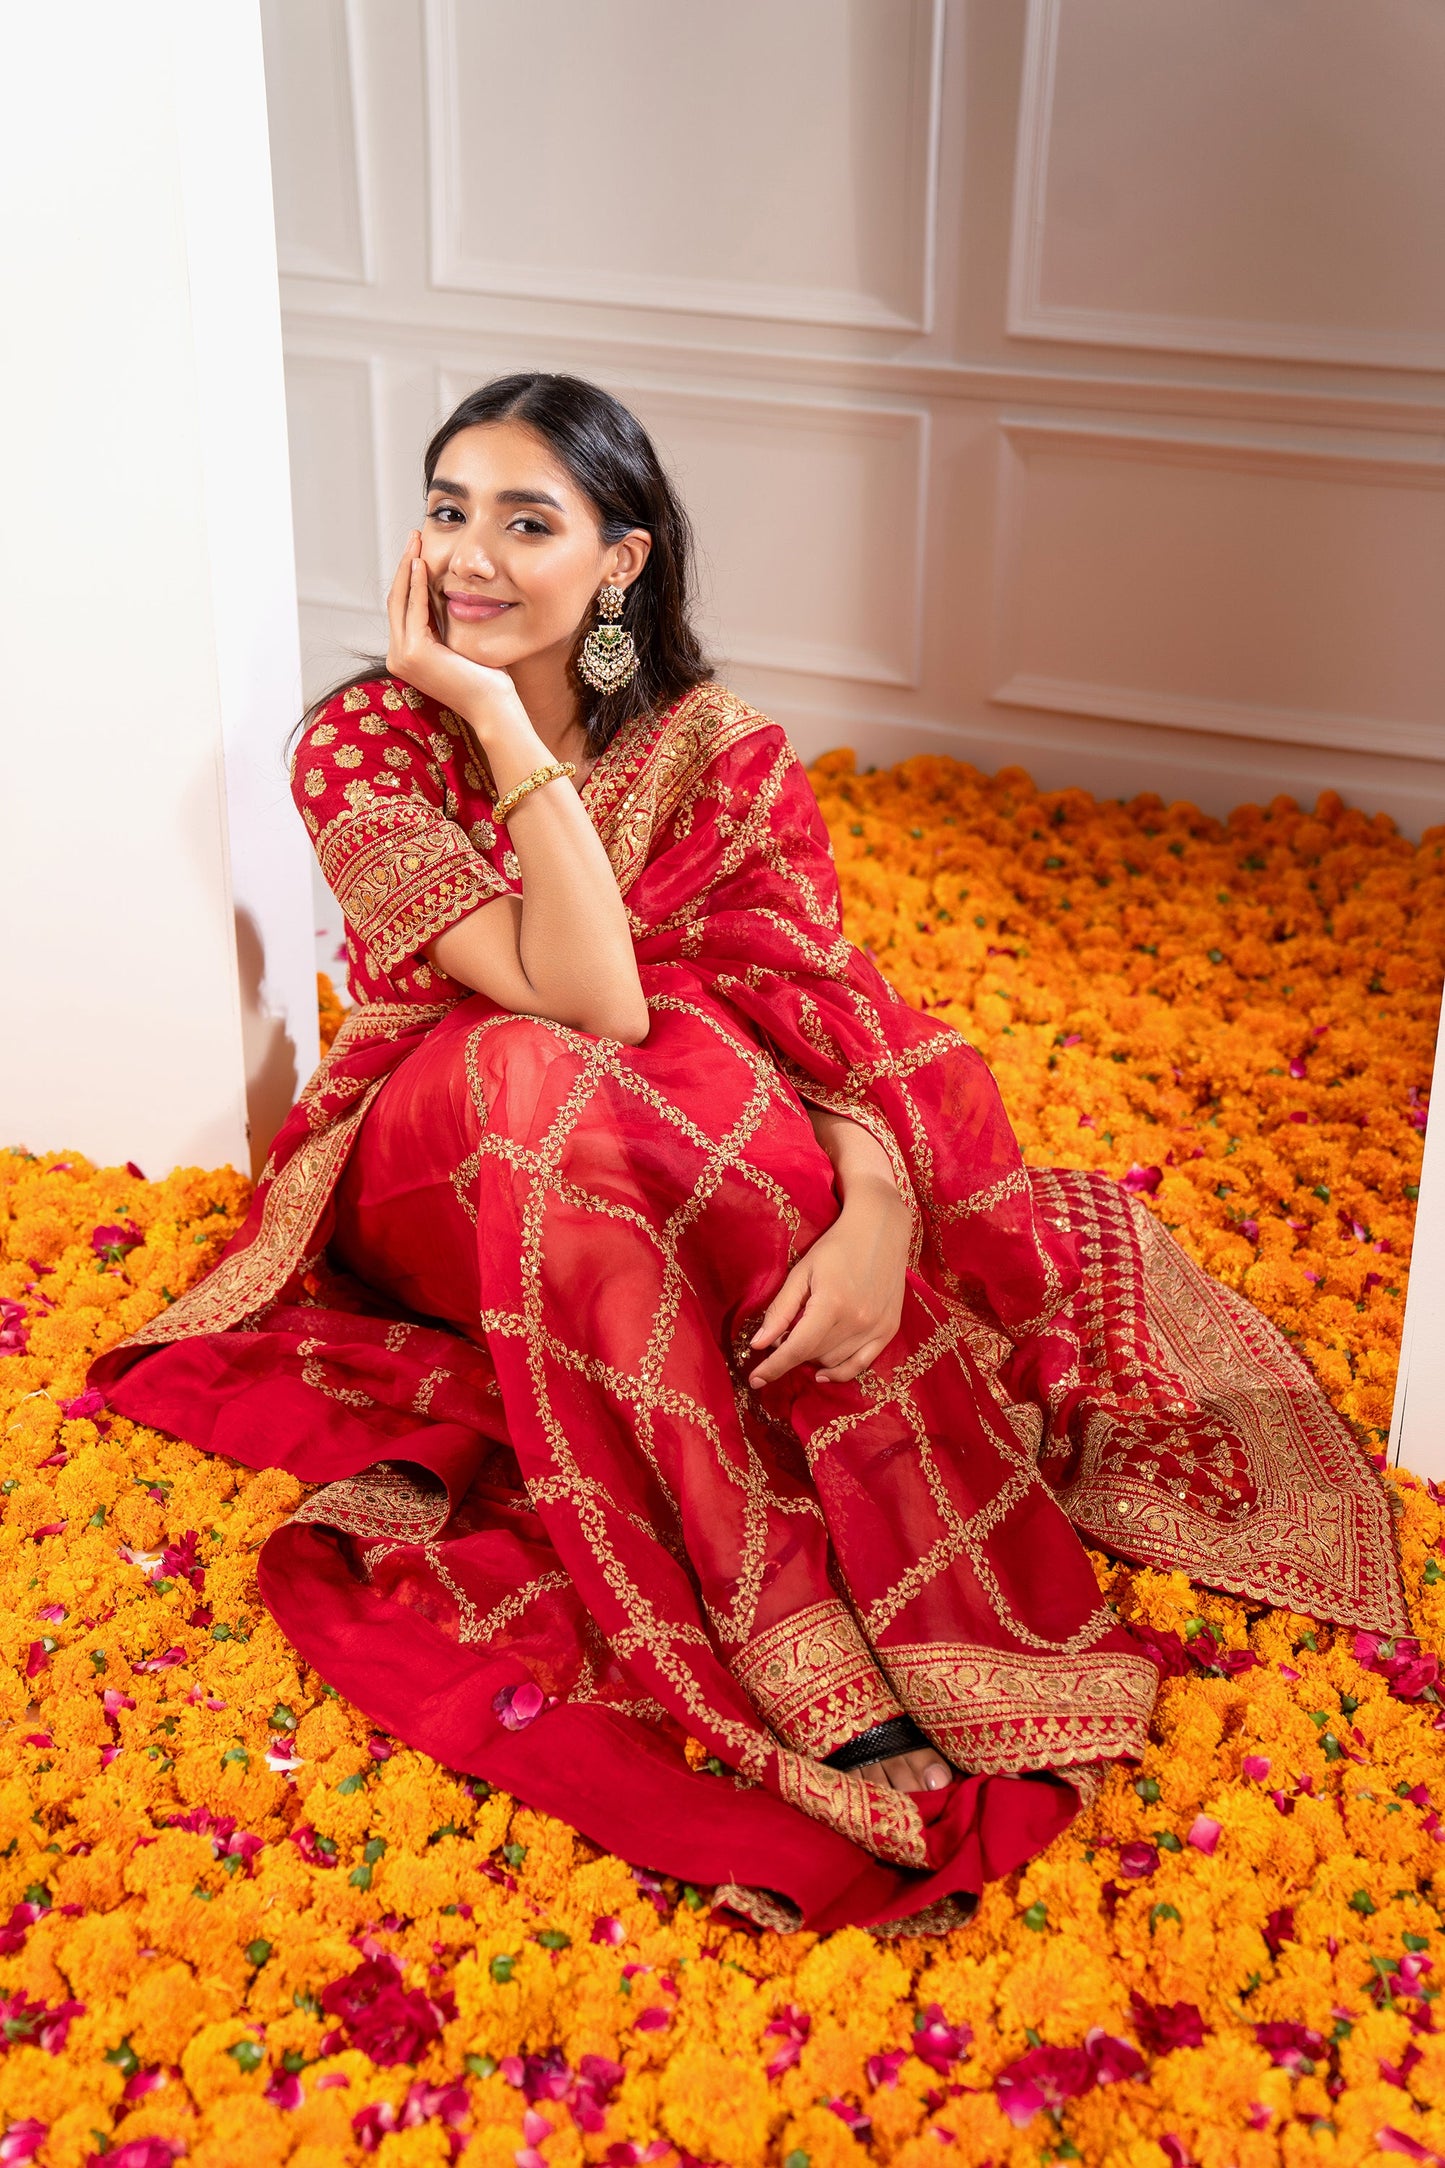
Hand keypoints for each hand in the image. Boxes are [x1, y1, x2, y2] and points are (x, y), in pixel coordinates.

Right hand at [384, 531, 522, 733]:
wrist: (493, 705)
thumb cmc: (486, 678)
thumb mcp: (459, 641)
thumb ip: (446, 621)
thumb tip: (449, 591)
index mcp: (407, 655)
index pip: (403, 607)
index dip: (409, 576)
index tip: (419, 550)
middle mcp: (398, 657)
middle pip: (396, 600)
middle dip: (405, 564)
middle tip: (414, 536)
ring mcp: (402, 657)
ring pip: (400, 600)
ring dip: (408, 567)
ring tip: (416, 541)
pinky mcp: (414, 653)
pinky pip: (413, 609)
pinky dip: (417, 584)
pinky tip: (423, 564)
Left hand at [748, 1180, 909, 1388]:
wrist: (881, 1229)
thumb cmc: (836, 1246)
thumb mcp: (802, 1272)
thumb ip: (780, 1310)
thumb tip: (759, 1344)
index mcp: (832, 1303)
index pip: (797, 1348)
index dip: (773, 1367)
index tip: (754, 1379)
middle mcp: (858, 1320)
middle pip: (813, 1355)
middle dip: (791, 1351)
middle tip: (783, 1333)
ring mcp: (877, 1327)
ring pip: (833, 1361)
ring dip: (812, 1357)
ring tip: (806, 1335)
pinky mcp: (890, 1329)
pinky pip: (861, 1364)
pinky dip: (840, 1372)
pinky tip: (823, 1373)